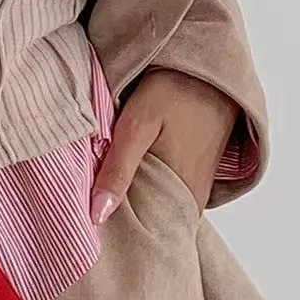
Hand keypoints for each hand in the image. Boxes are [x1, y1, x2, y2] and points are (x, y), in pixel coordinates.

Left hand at [90, 67, 239, 223]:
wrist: (211, 66)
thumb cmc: (174, 90)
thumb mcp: (137, 125)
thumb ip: (118, 170)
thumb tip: (97, 216)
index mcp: (180, 195)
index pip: (145, 232)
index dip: (117, 232)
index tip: (88, 233)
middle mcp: (194, 199)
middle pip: (151, 221)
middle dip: (123, 220)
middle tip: (88, 213)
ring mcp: (198, 187)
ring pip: (158, 206)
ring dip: (135, 203)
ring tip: (103, 196)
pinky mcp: (199, 173)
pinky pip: (168, 192)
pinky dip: (148, 188)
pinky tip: (128, 179)